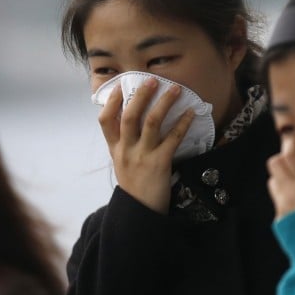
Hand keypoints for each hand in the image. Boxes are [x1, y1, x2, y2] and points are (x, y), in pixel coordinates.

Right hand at [98, 78, 194, 213]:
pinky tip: (190, 113)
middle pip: (129, 116)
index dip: (112, 101)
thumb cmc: (134, 187)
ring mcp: (142, 156)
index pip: (105, 121)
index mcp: (115, 150)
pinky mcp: (160, 163)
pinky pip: (173, 138)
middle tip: (151, 80)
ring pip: (152, 123)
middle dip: (140, 95)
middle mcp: (126, 150)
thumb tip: (130, 121)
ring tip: (175, 89)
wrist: (140, 213)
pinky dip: (182, 123)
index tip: (120, 85)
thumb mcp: (121, 164)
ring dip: (164, 103)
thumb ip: (123, 144)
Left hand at [266, 138, 294, 219]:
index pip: (289, 155)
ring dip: (281, 176)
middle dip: (284, 159)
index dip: (291, 144)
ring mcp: (281, 206)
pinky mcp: (278, 219)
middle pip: (274, 163)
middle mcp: (289, 192)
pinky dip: (283, 193)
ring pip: (272, 180)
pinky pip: (275, 199)